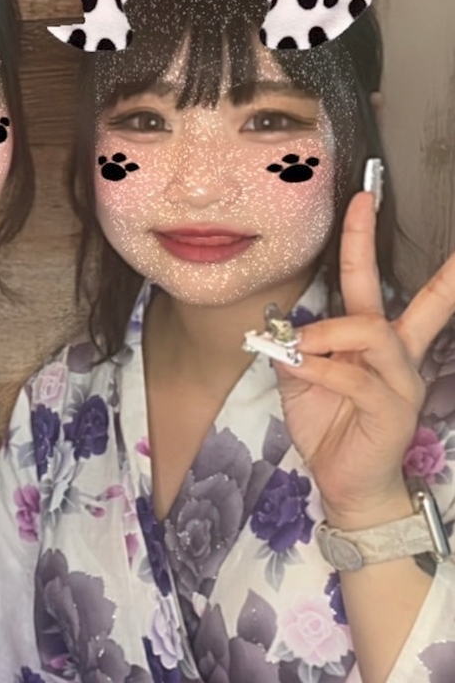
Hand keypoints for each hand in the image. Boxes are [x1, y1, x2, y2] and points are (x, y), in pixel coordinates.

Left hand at [272, 190, 454, 531]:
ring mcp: (399, 380)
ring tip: (303, 346)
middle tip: (365, 203)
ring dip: (328, 333)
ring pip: (370, 331)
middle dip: (376, 246)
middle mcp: (396, 354)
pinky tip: (301, 369)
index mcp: (375, 341)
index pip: (373, 282)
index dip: (368, 240)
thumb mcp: (301, 381)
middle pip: (403, 292)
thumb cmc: (330, 428)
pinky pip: (354, 376)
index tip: (364, 197)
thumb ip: (293, 348)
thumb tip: (279, 324)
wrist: (345, 484)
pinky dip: (322, 368)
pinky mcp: (391, 408)